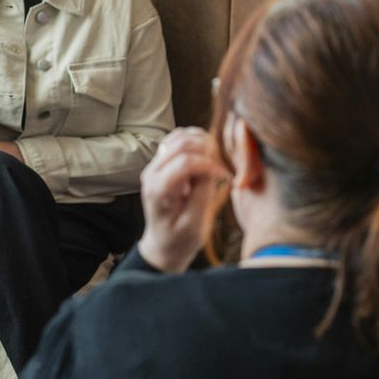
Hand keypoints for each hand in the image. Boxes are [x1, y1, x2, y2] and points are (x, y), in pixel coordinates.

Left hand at [136, 127, 229, 272]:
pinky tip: (207, 156)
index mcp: (158, 190)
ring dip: (202, 142)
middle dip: (208, 149)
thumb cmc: (180, 239)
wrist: (164, 243)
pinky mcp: (162, 161)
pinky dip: (196, 141)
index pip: (185, 162)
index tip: (226, 175)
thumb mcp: (195, 224)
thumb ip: (203, 193)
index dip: (210, 164)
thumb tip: (214, 166)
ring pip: (180, 135)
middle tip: (223, 166)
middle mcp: (152, 172)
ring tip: (216, 160)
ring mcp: (155, 165)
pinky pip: (178, 139)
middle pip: (182, 143)